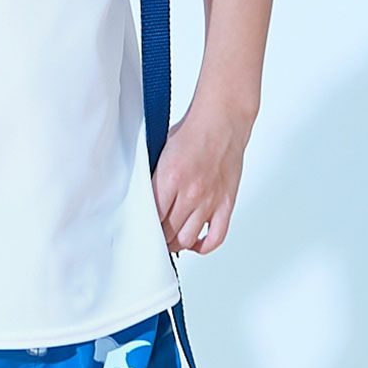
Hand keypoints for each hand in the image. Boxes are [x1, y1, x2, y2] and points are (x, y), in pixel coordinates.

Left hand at [150, 106, 247, 255]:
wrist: (222, 121)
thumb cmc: (193, 131)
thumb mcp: (161, 150)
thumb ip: (154, 176)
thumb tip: (145, 198)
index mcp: (169, 178)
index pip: (151, 216)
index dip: (144, 226)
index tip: (140, 228)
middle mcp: (190, 193)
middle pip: (168, 231)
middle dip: (158, 237)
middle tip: (154, 236)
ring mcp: (209, 201)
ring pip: (188, 239)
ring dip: (177, 243)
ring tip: (171, 239)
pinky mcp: (226, 204)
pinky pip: (216, 237)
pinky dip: (204, 246)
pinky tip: (195, 243)